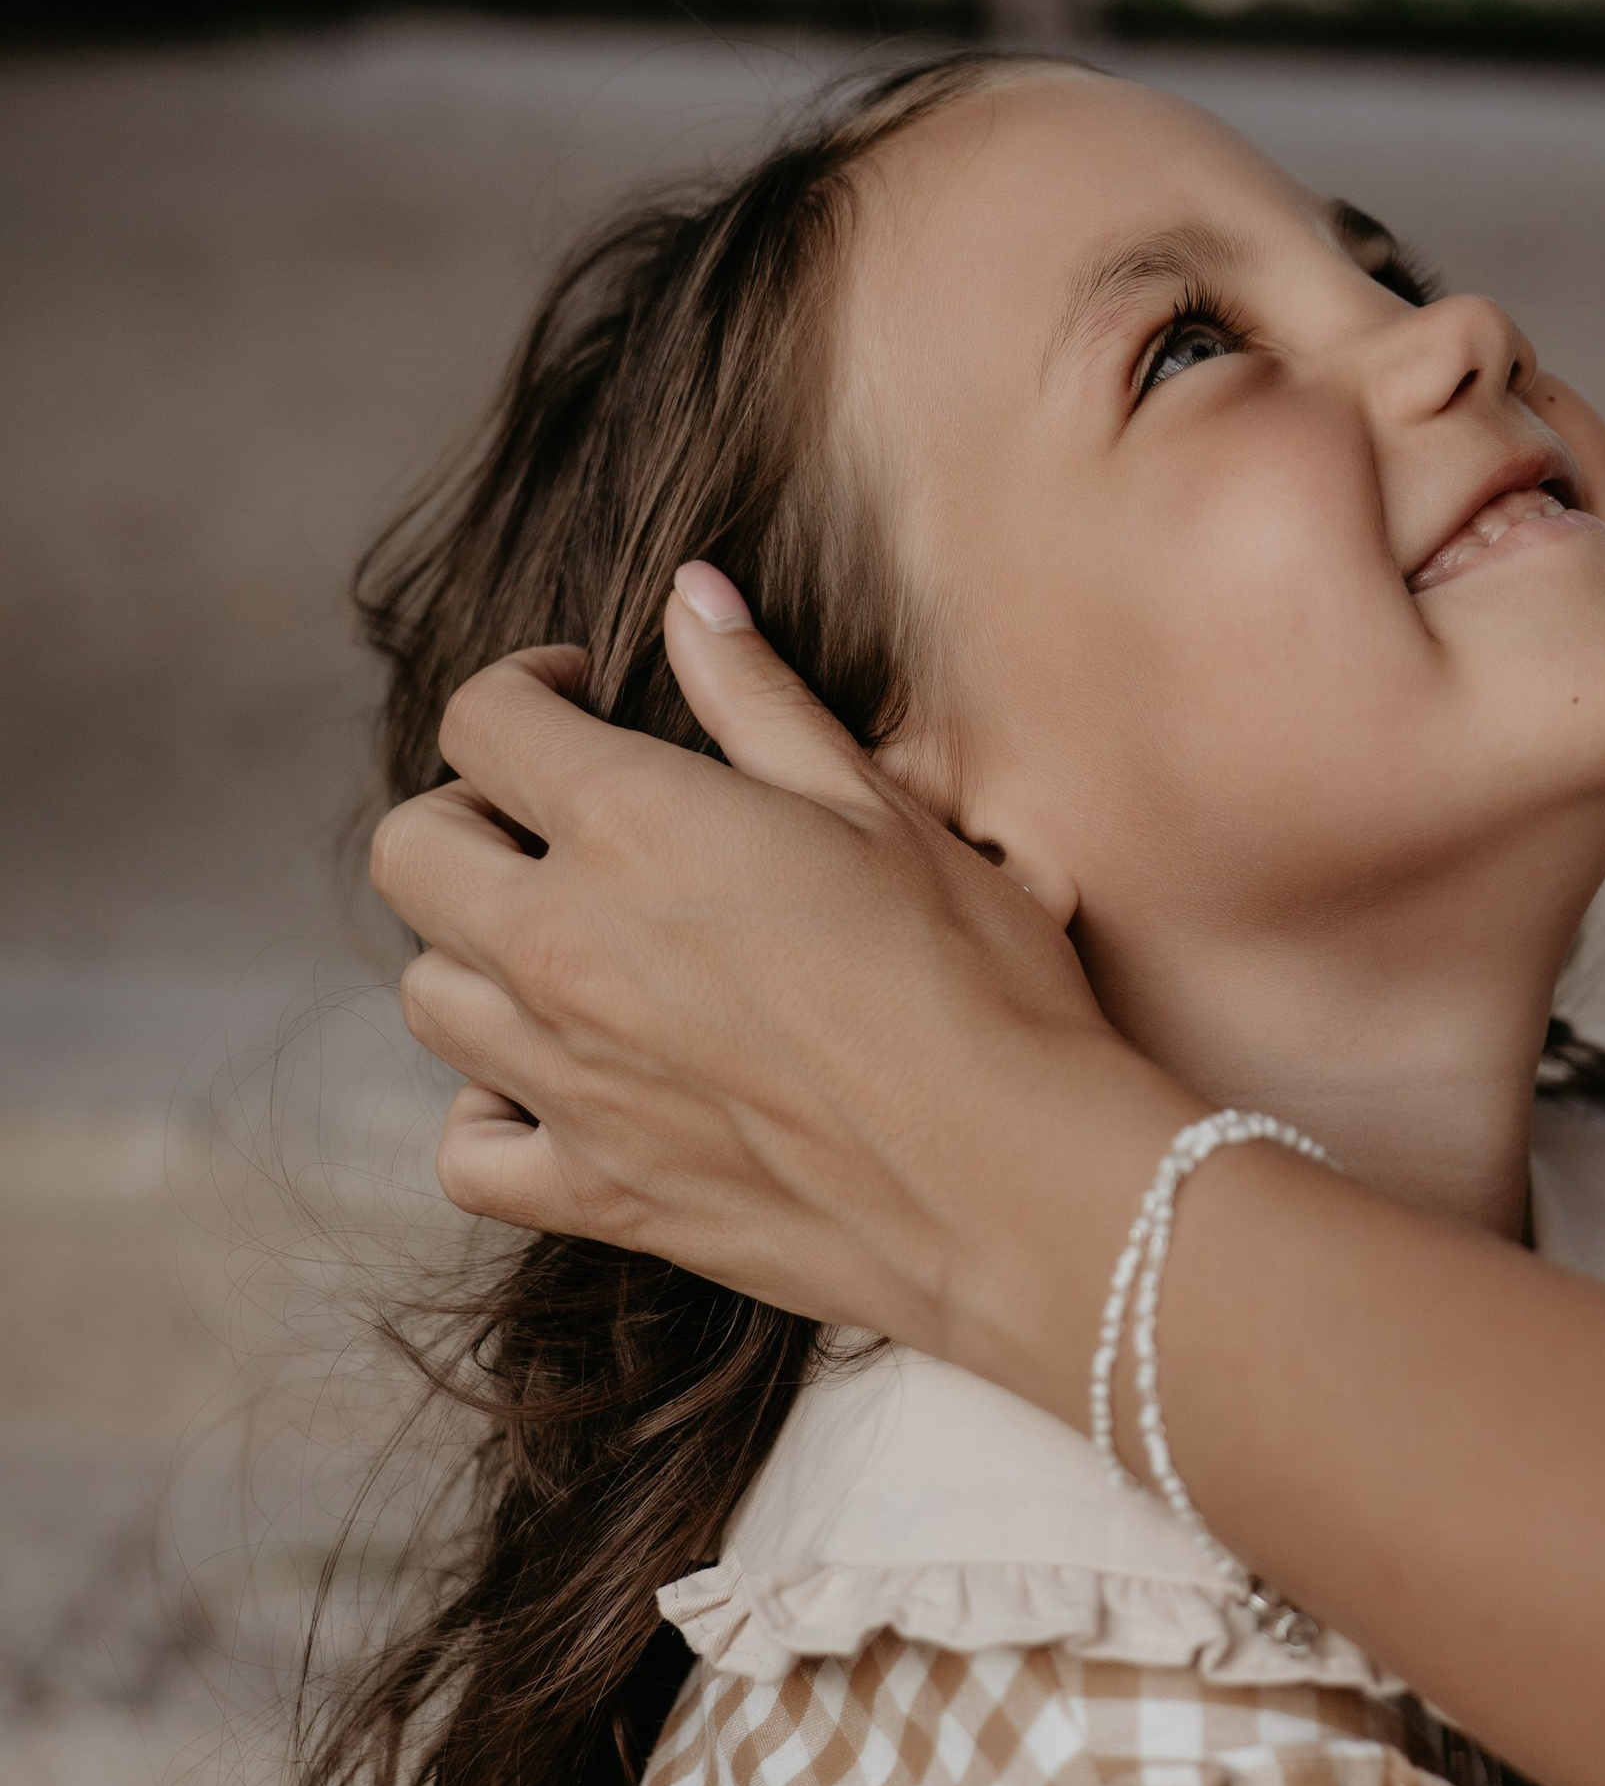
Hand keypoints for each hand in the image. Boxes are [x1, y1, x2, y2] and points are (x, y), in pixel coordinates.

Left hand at [374, 571, 1183, 1373]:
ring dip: (474, 951)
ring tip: (567, 944)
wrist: (1012, 1180)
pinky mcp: (594, 1192)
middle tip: (552, 815)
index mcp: (632, 825)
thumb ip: (758, 698)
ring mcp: (565, 1080)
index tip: (578, 694)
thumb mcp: (879, 806)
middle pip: (412, 851)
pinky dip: (486, 1113)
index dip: (523, 686)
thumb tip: (691, 593)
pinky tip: (551, 1084)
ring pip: (425, 995)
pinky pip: (466, 1151)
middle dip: (466, 809)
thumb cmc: (975, 977)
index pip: (482, 721)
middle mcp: (564, 948)